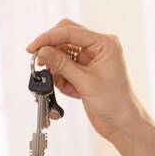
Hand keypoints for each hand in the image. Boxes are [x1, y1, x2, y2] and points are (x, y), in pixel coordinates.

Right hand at [26, 19, 145, 144]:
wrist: (122, 124)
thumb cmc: (115, 103)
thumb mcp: (85, 82)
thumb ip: (62, 65)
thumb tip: (42, 51)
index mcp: (105, 44)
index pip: (70, 32)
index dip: (48, 38)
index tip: (33, 48)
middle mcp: (98, 48)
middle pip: (65, 38)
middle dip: (51, 50)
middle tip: (39, 61)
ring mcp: (91, 60)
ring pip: (63, 53)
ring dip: (57, 68)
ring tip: (62, 84)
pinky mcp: (85, 72)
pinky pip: (65, 68)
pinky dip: (61, 78)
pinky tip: (70, 91)